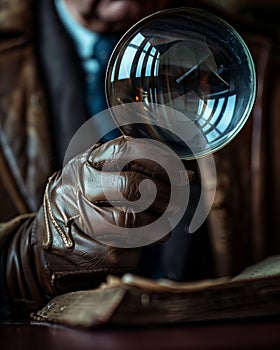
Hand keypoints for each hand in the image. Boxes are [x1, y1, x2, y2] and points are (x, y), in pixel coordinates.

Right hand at [5, 136, 192, 313]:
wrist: (47, 248)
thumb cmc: (83, 205)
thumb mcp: (96, 177)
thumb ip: (132, 168)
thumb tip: (185, 173)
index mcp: (84, 165)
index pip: (125, 150)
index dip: (160, 159)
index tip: (183, 172)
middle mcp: (79, 190)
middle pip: (132, 186)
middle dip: (164, 194)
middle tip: (174, 200)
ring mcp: (85, 224)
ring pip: (136, 221)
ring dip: (161, 222)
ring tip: (164, 219)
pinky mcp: (97, 255)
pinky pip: (136, 247)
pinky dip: (149, 241)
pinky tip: (145, 237)